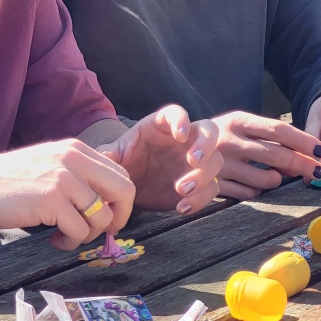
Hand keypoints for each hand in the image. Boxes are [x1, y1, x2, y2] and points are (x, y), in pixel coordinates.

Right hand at [0, 139, 134, 251]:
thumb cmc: (7, 181)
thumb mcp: (48, 164)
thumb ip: (77, 173)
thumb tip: (108, 197)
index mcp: (76, 149)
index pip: (122, 175)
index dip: (121, 203)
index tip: (105, 218)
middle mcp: (74, 159)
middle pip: (124, 192)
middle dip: (116, 219)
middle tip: (96, 232)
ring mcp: (64, 178)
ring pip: (101, 217)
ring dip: (87, 235)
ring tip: (65, 236)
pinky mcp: (51, 200)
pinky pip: (79, 231)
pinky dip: (69, 242)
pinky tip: (53, 238)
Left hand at [98, 104, 222, 213]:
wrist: (131, 186)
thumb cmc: (124, 162)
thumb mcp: (114, 156)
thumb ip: (110, 154)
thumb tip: (105, 156)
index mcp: (162, 125)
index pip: (177, 113)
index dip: (181, 120)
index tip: (179, 134)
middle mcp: (185, 140)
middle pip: (208, 131)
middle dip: (205, 145)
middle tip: (192, 161)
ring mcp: (195, 161)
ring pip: (215, 161)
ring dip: (204, 175)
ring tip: (181, 189)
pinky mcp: (200, 183)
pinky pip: (211, 188)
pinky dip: (201, 199)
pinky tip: (182, 207)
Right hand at [211, 111, 320, 199]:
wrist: (175, 150)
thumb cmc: (219, 138)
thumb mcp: (239, 128)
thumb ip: (268, 138)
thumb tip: (306, 154)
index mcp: (238, 120)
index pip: (278, 129)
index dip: (303, 141)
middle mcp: (228, 139)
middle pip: (276, 154)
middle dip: (302, 164)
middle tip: (318, 172)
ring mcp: (219, 163)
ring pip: (265, 179)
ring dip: (276, 180)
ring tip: (273, 176)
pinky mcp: (213, 184)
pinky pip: (249, 193)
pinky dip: (255, 190)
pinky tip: (249, 183)